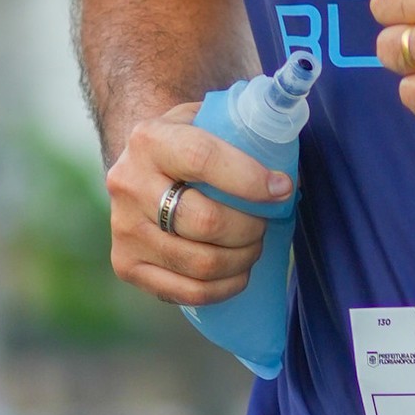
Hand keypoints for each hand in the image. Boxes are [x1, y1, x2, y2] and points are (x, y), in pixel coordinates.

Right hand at [105, 104, 288, 305]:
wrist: (140, 168)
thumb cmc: (188, 146)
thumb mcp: (207, 122)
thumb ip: (245, 136)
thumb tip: (290, 178)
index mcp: (150, 140)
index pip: (202, 160)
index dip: (249, 180)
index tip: (282, 190)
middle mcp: (128, 184)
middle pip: (205, 221)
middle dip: (250, 228)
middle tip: (264, 224)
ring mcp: (124, 229)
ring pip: (201, 263)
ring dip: (242, 259)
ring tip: (252, 246)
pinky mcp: (127, 264)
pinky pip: (188, 292)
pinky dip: (224, 288)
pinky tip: (238, 273)